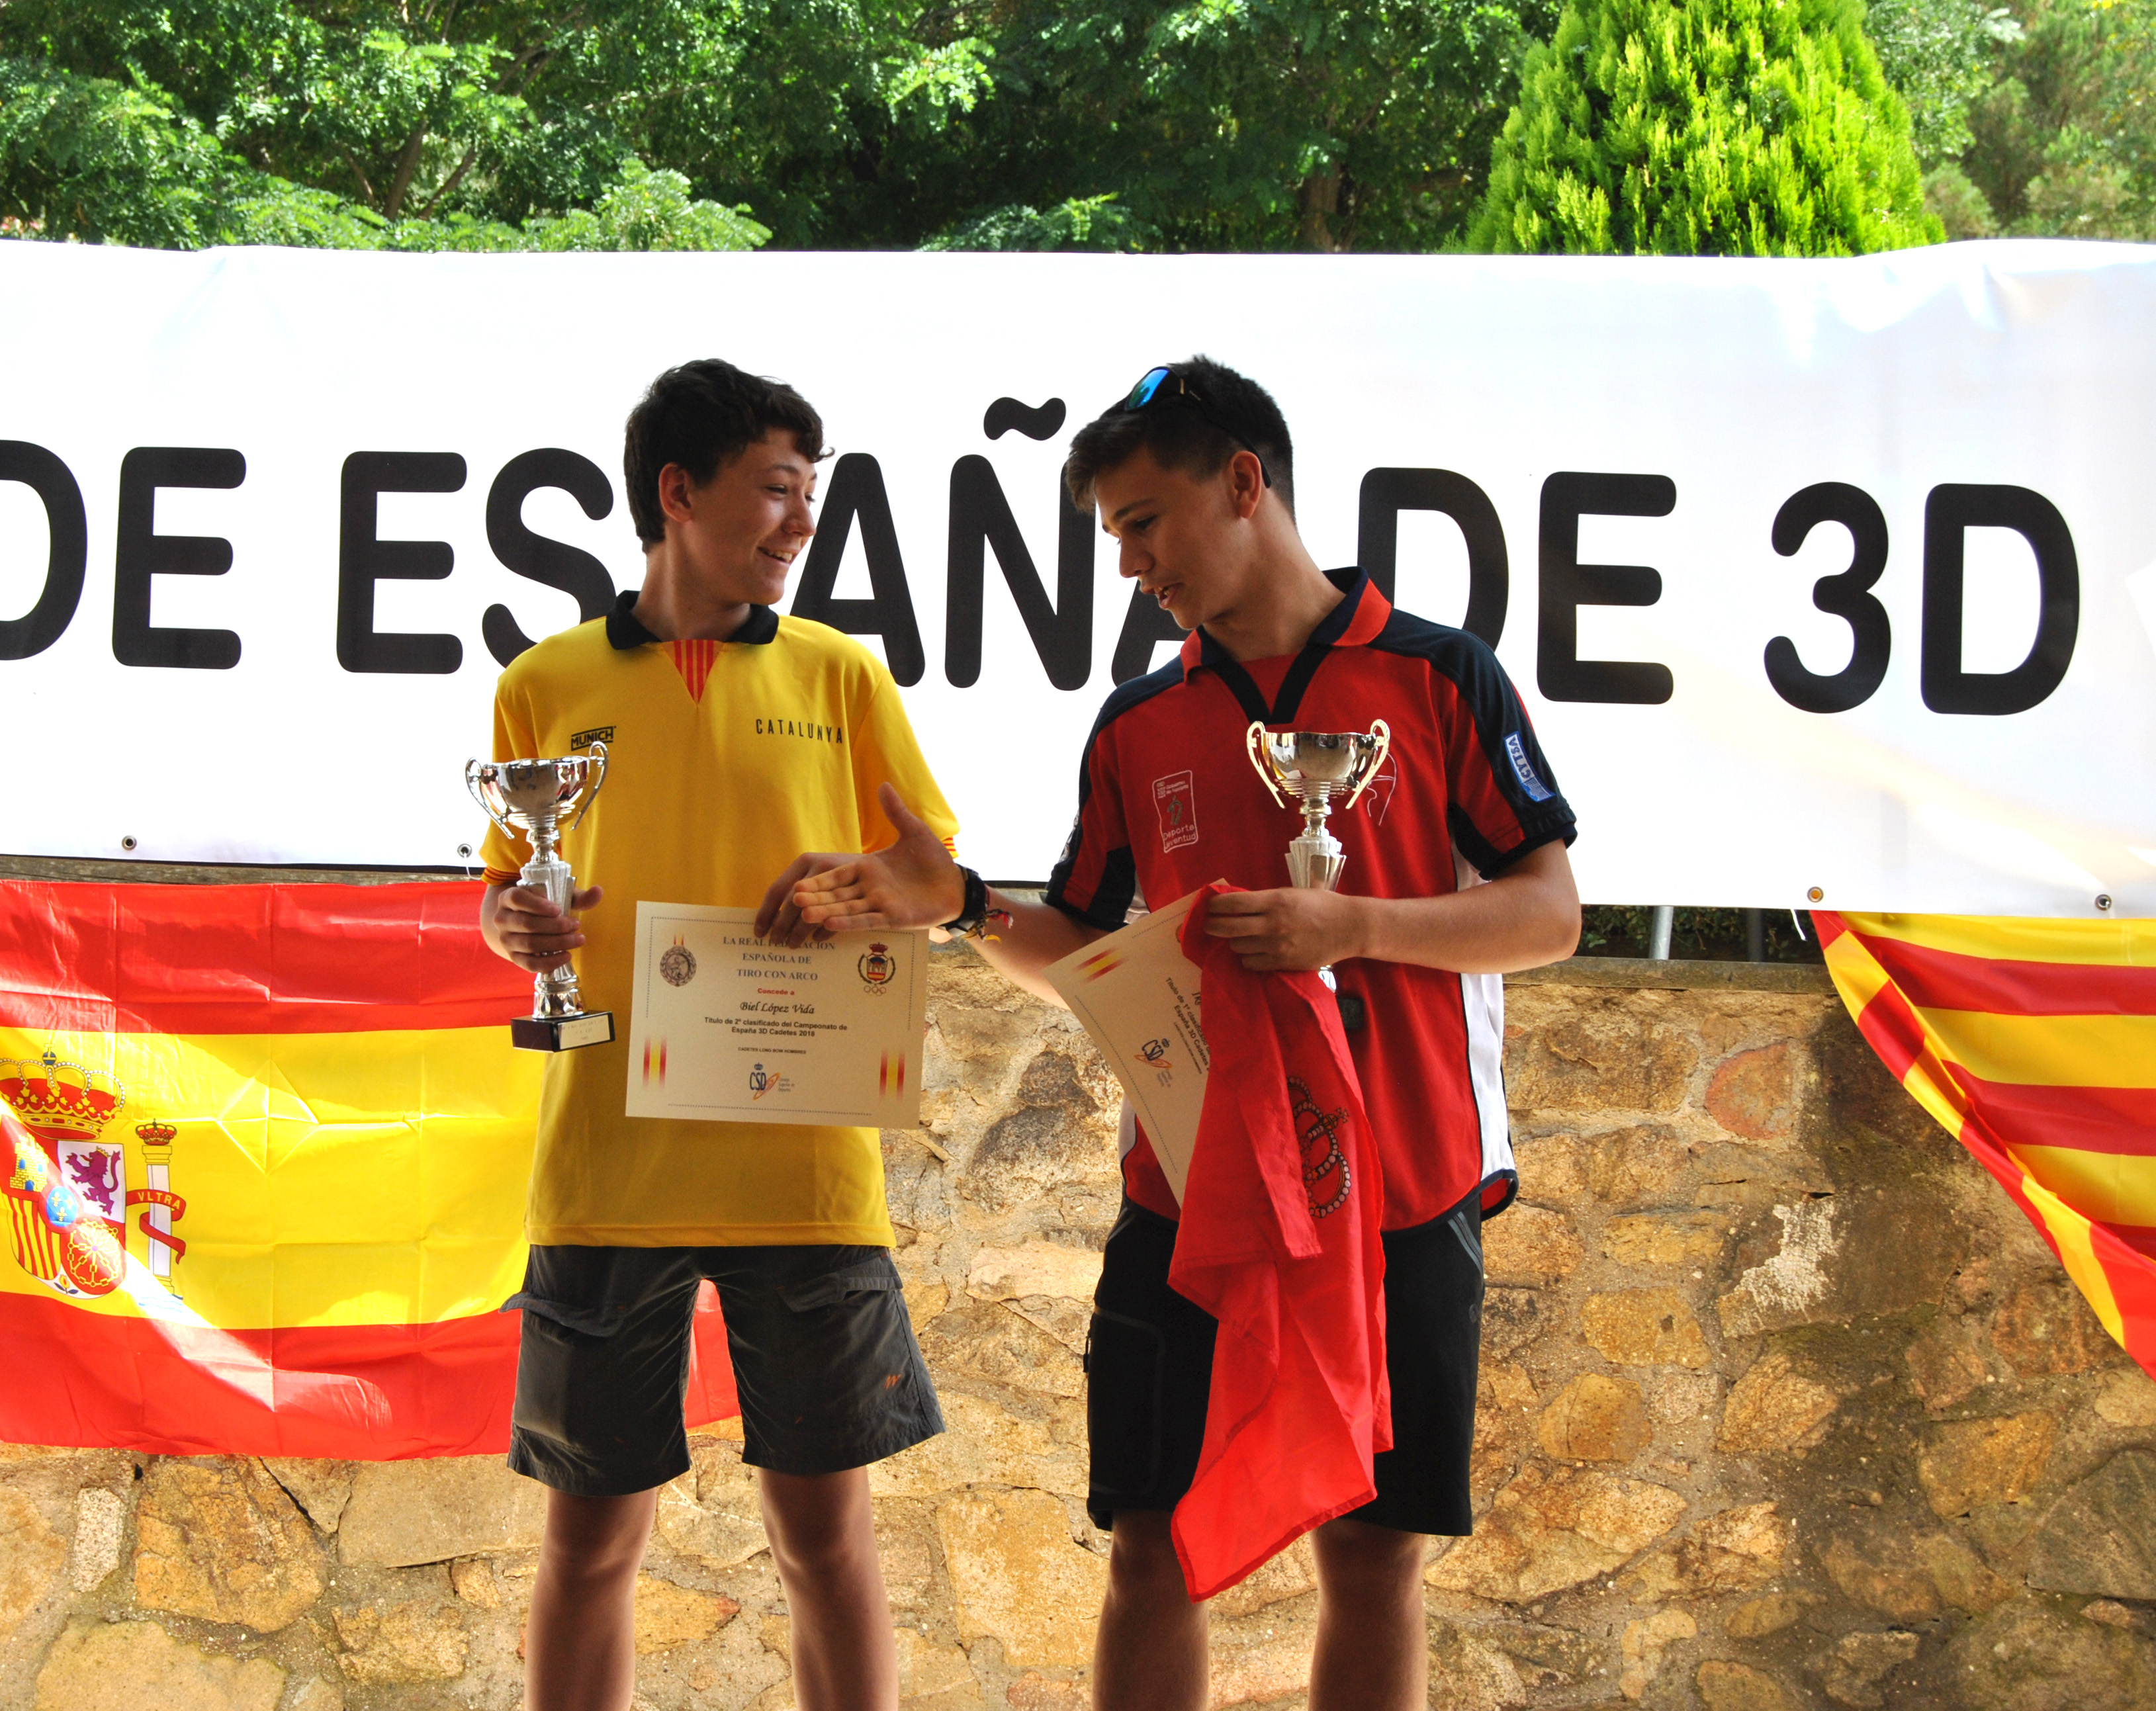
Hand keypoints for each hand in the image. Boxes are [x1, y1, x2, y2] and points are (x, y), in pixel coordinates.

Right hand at [490, 883, 602, 973]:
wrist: (520, 923)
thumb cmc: (542, 906)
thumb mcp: (557, 896)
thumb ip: (577, 896)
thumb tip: (598, 891)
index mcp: (508, 897)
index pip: (518, 899)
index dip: (537, 905)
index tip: (558, 909)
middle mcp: (502, 918)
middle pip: (527, 924)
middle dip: (556, 926)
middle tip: (576, 925)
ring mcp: (505, 939)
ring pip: (530, 944)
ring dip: (557, 943)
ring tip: (578, 939)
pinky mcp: (514, 957)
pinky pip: (530, 964)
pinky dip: (550, 962)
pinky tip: (566, 956)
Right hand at [755, 783, 964, 946]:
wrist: (955, 884)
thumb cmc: (933, 859)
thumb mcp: (914, 832)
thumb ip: (896, 812)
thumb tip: (883, 784)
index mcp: (868, 868)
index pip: (835, 875)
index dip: (817, 882)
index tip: (796, 886)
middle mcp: (869, 888)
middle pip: (835, 895)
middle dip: (815, 898)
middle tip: (793, 902)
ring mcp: (879, 904)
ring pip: (846, 909)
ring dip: (827, 912)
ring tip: (806, 915)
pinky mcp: (892, 917)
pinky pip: (866, 920)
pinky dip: (849, 922)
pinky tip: (830, 925)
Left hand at [1203, 888, 1367, 971]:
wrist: (1349, 927)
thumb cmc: (1321, 905)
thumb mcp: (1292, 893)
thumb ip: (1265, 899)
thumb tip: (1236, 902)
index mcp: (1274, 901)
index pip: (1232, 904)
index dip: (1215, 906)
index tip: (1210, 907)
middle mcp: (1272, 923)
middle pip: (1227, 927)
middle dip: (1213, 926)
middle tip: (1210, 925)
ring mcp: (1276, 945)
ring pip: (1238, 947)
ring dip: (1235, 942)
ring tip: (1242, 937)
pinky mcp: (1282, 963)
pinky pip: (1251, 963)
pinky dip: (1248, 958)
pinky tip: (1255, 952)